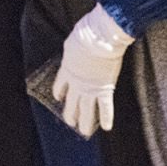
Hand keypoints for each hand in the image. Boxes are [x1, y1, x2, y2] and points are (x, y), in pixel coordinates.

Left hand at [52, 4, 133, 138]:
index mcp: (67, 70)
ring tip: (84, 131)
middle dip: (70, 114)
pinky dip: (107, 118)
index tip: (59, 98)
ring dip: (85, 122)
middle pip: (71, 103)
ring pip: (86, 111)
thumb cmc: (87, 34)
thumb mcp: (72, 42)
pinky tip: (107, 127)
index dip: (59, 93)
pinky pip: (106, 107)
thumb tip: (73, 49)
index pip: (60, 86)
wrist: (101, 37)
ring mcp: (90, 88)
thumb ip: (72, 51)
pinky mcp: (105, 89)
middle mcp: (77, 83)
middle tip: (71, 122)